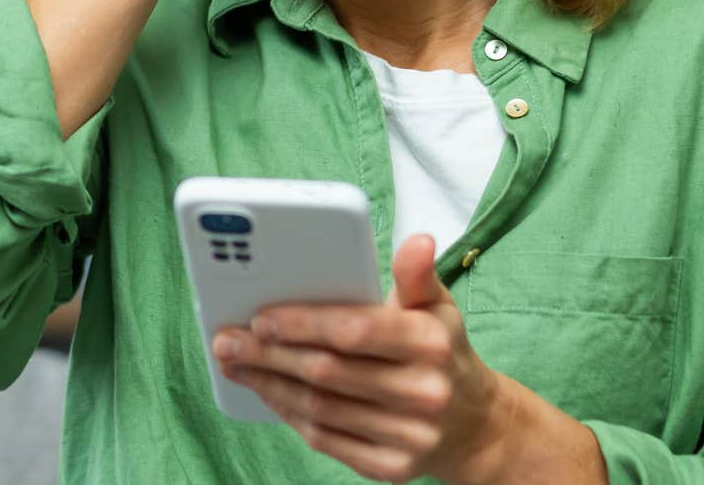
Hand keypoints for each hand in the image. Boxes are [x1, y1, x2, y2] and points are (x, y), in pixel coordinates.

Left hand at [210, 234, 510, 482]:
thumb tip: (416, 242)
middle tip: (227, 341)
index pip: (355, 331)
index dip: (302, 324)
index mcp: (431, 343)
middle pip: (328, 372)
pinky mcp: (392, 468)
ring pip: (321, 408)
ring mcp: (410, 435)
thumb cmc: (441, 353)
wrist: (476, 426)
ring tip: (236, 364)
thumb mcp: (437, 308)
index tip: (259, 317)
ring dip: (269, 385)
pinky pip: (326, 440)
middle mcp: (425, 392)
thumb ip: (416, 275)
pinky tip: (268, 393)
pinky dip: (289, 415)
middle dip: (269, 355)